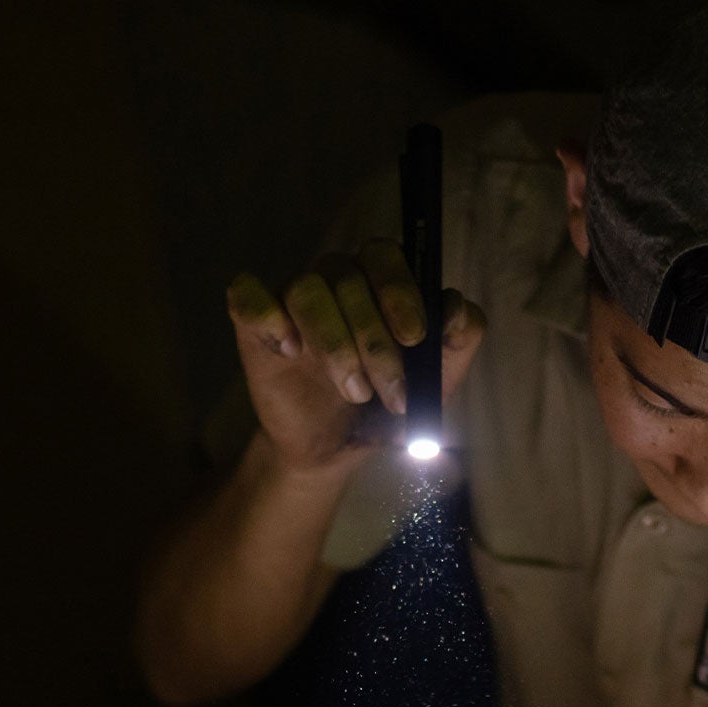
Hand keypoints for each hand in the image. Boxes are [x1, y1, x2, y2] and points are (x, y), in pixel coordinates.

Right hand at [225, 241, 485, 474]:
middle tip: (392, 393)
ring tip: (355, 393)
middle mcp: (333, 281)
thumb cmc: (386, 408)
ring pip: (307, 290)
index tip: (415, 337)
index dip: (400, 289)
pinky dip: (269, 318)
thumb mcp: (434, 384)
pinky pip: (248, 295)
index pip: (384, 255)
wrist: (337, 450)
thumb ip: (459, 342)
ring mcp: (291, 301)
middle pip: (347, 275)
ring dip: (336, 345)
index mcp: (376, 283)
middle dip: (374, 337)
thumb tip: (456, 309)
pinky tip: (290, 353)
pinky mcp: (254, 326)